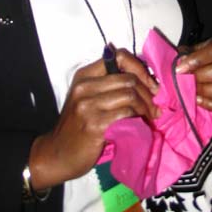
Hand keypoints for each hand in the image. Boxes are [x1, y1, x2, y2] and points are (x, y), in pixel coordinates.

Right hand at [29, 49, 157, 189]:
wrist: (57, 154)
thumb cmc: (76, 125)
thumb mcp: (86, 97)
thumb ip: (108, 85)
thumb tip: (144, 79)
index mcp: (84, 75)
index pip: (119, 56)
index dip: (139, 67)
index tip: (150, 83)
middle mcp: (85, 86)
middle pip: (129, 78)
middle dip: (148, 92)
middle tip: (155, 105)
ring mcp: (88, 105)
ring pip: (130, 95)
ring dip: (146, 107)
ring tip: (150, 117)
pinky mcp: (95, 124)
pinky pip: (126, 114)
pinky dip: (138, 119)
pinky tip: (140, 126)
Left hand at [176, 37, 211, 112]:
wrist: (201, 69)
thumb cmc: (195, 59)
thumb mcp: (189, 51)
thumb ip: (184, 55)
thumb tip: (181, 62)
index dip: (198, 59)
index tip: (181, 68)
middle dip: (203, 77)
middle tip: (187, 81)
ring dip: (208, 92)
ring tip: (193, 91)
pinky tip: (199, 100)